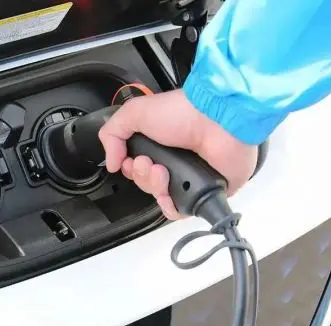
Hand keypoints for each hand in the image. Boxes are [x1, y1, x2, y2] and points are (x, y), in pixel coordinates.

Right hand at [98, 89, 257, 219]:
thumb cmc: (183, 111)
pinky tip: (170, 193)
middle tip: (149, 163)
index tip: (131, 160)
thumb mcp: (136, 112)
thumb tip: (111, 164)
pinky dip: (172, 206)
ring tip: (163, 172)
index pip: (136, 167)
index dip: (130, 168)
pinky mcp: (204, 190)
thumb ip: (112, 134)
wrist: (219, 120)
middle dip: (142, 176)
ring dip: (155, 188)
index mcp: (159, 143)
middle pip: (146, 184)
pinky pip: (182, 210)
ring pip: (161, 199)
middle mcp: (174, 161)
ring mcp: (189, 177)